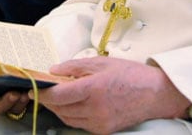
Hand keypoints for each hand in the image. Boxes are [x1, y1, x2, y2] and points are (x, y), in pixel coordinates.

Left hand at [34, 56, 190, 132]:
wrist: (155, 94)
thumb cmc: (131, 75)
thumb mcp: (101, 62)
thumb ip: (74, 66)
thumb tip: (54, 71)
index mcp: (93, 89)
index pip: (59, 96)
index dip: (43, 94)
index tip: (35, 90)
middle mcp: (95, 109)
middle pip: (61, 109)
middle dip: (49, 101)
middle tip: (44, 92)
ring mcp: (99, 122)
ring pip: (68, 119)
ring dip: (59, 109)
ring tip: (58, 98)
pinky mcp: (104, 130)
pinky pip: (80, 125)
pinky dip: (72, 116)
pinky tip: (73, 106)